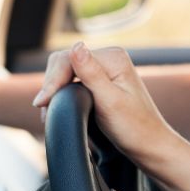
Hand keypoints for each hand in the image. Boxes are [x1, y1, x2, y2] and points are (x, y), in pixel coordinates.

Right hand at [33, 42, 177, 164]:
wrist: (148, 144)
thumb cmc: (133, 127)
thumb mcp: (109, 100)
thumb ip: (91, 73)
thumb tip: (76, 46)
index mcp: (113, 58)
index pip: (67, 59)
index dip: (52, 80)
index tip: (42, 103)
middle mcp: (109, 58)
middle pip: (63, 63)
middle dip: (52, 85)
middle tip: (44, 111)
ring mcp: (104, 69)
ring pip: (64, 72)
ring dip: (54, 90)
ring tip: (48, 112)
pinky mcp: (100, 81)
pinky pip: (72, 80)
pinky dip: (61, 93)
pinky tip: (58, 107)